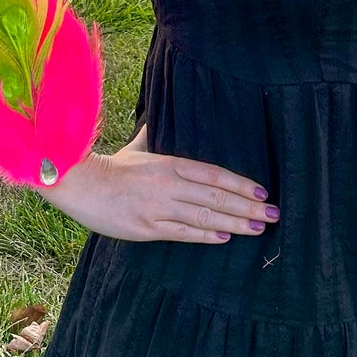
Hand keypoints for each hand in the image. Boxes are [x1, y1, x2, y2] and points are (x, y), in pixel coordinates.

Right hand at [48, 130, 278, 243]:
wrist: (80, 185)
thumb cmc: (112, 167)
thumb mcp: (138, 147)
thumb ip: (155, 135)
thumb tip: (159, 119)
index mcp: (170, 163)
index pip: (214, 173)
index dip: (241, 184)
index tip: (263, 192)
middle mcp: (169, 184)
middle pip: (217, 196)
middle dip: (249, 206)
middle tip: (275, 215)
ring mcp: (159, 207)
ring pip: (205, 216)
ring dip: (236, 223)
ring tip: (259, 228)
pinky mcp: (148, 228)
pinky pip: (184, 233)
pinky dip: (206, 235)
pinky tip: (226, 237)